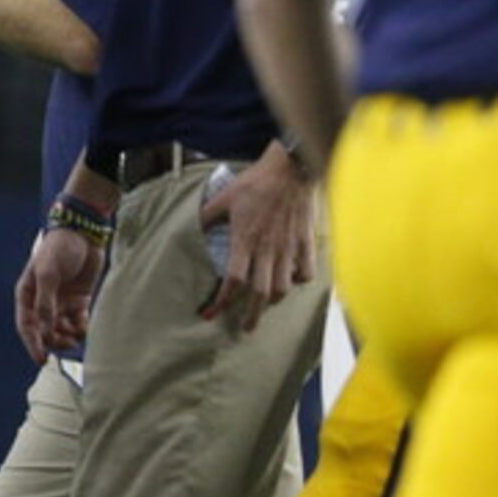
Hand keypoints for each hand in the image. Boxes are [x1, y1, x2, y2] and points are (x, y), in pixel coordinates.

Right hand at [16, 225, 102, 362]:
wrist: (84, 233)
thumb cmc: (59, 249)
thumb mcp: (48, 274)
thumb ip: (46, 303)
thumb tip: (45, 332)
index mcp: (28, 295)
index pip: (27, 326)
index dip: (33, 344)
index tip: (42, 360)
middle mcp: (43, 301)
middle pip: (45, 331)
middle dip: (54, 341)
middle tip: (66, 343)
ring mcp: (61, 302)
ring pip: (62, 329)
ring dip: (68, 336)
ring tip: (77, 335)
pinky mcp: (79, 300)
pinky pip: (78, 321)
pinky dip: (81, 328)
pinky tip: (84, 327)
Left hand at [198, 143, 318, 331]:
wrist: (291, 169)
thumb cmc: (257, 182)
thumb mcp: (224, 197)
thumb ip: (207, 216)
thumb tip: (190, 228)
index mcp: (245, 240)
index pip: (233, 281)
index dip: (222, 301)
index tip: (212, 312)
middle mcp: (268, 249)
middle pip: (259, 293)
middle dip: (251, 315)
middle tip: (245, 327)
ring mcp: (289, 248)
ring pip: (283, 287)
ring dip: (273, 300)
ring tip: (266, 305)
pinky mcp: (305, 242)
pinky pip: (306, 271)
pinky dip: (299, 281)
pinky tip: (293, 280)